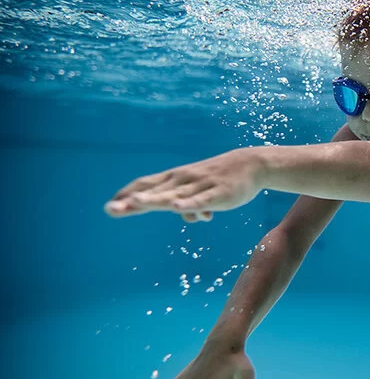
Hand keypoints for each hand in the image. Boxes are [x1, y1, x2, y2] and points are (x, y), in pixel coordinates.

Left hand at [105, 148, 262, 219]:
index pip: (146, 185)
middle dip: (132, 201)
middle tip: (110, 210)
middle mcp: (183, 180)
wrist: (252, 164)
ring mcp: (200, 186)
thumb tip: (182, 214)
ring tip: (135, 204)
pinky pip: (201, 200)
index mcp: (176, 179)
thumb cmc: (221, 178)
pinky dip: (189, 204)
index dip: (127, 195)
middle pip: (154, 191)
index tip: (109, 207)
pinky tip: (177, 208)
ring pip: (174, 195)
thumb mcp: (200, 190)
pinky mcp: (218, 194)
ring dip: (154, 200)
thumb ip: (187, 203)